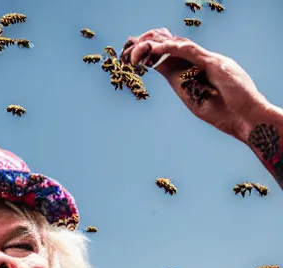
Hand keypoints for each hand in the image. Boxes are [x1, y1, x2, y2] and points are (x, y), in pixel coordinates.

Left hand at [121, 28, 268, 140]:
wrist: (245, 118)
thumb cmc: (223, 113)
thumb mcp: (196, 99)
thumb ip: (185, 86)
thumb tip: (174, 82)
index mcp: (193, 69)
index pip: (168, 53)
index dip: (149, 52)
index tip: (130, 58)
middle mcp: (199, 61)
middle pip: (170, 43)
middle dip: (147, 45)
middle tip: (128, 53)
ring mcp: (207, 60)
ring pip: (176, 43)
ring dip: (153, 45)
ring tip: (135, 50)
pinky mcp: (213, 63)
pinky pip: (188, 50)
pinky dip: (169, 48)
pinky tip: (153, 51)